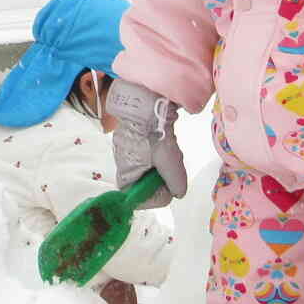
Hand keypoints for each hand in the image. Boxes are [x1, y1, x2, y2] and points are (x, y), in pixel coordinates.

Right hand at [106, 78, 185, 205]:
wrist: (146, 105)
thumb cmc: (154, 137)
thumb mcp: (170, 165)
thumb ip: (176, 184)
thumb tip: (179, 192)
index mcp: (126, 176)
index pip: (139, 199)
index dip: (156, 198)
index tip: (170, 189)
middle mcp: (124, 166)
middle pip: (147, 184)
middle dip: (164, 178)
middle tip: (173, 167)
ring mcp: (129, 152)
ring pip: (152, 168)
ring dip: (165, 164)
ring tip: (171, 152)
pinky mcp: (136, 141)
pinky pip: (152, 155)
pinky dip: (162, 153)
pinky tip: (167, 143)